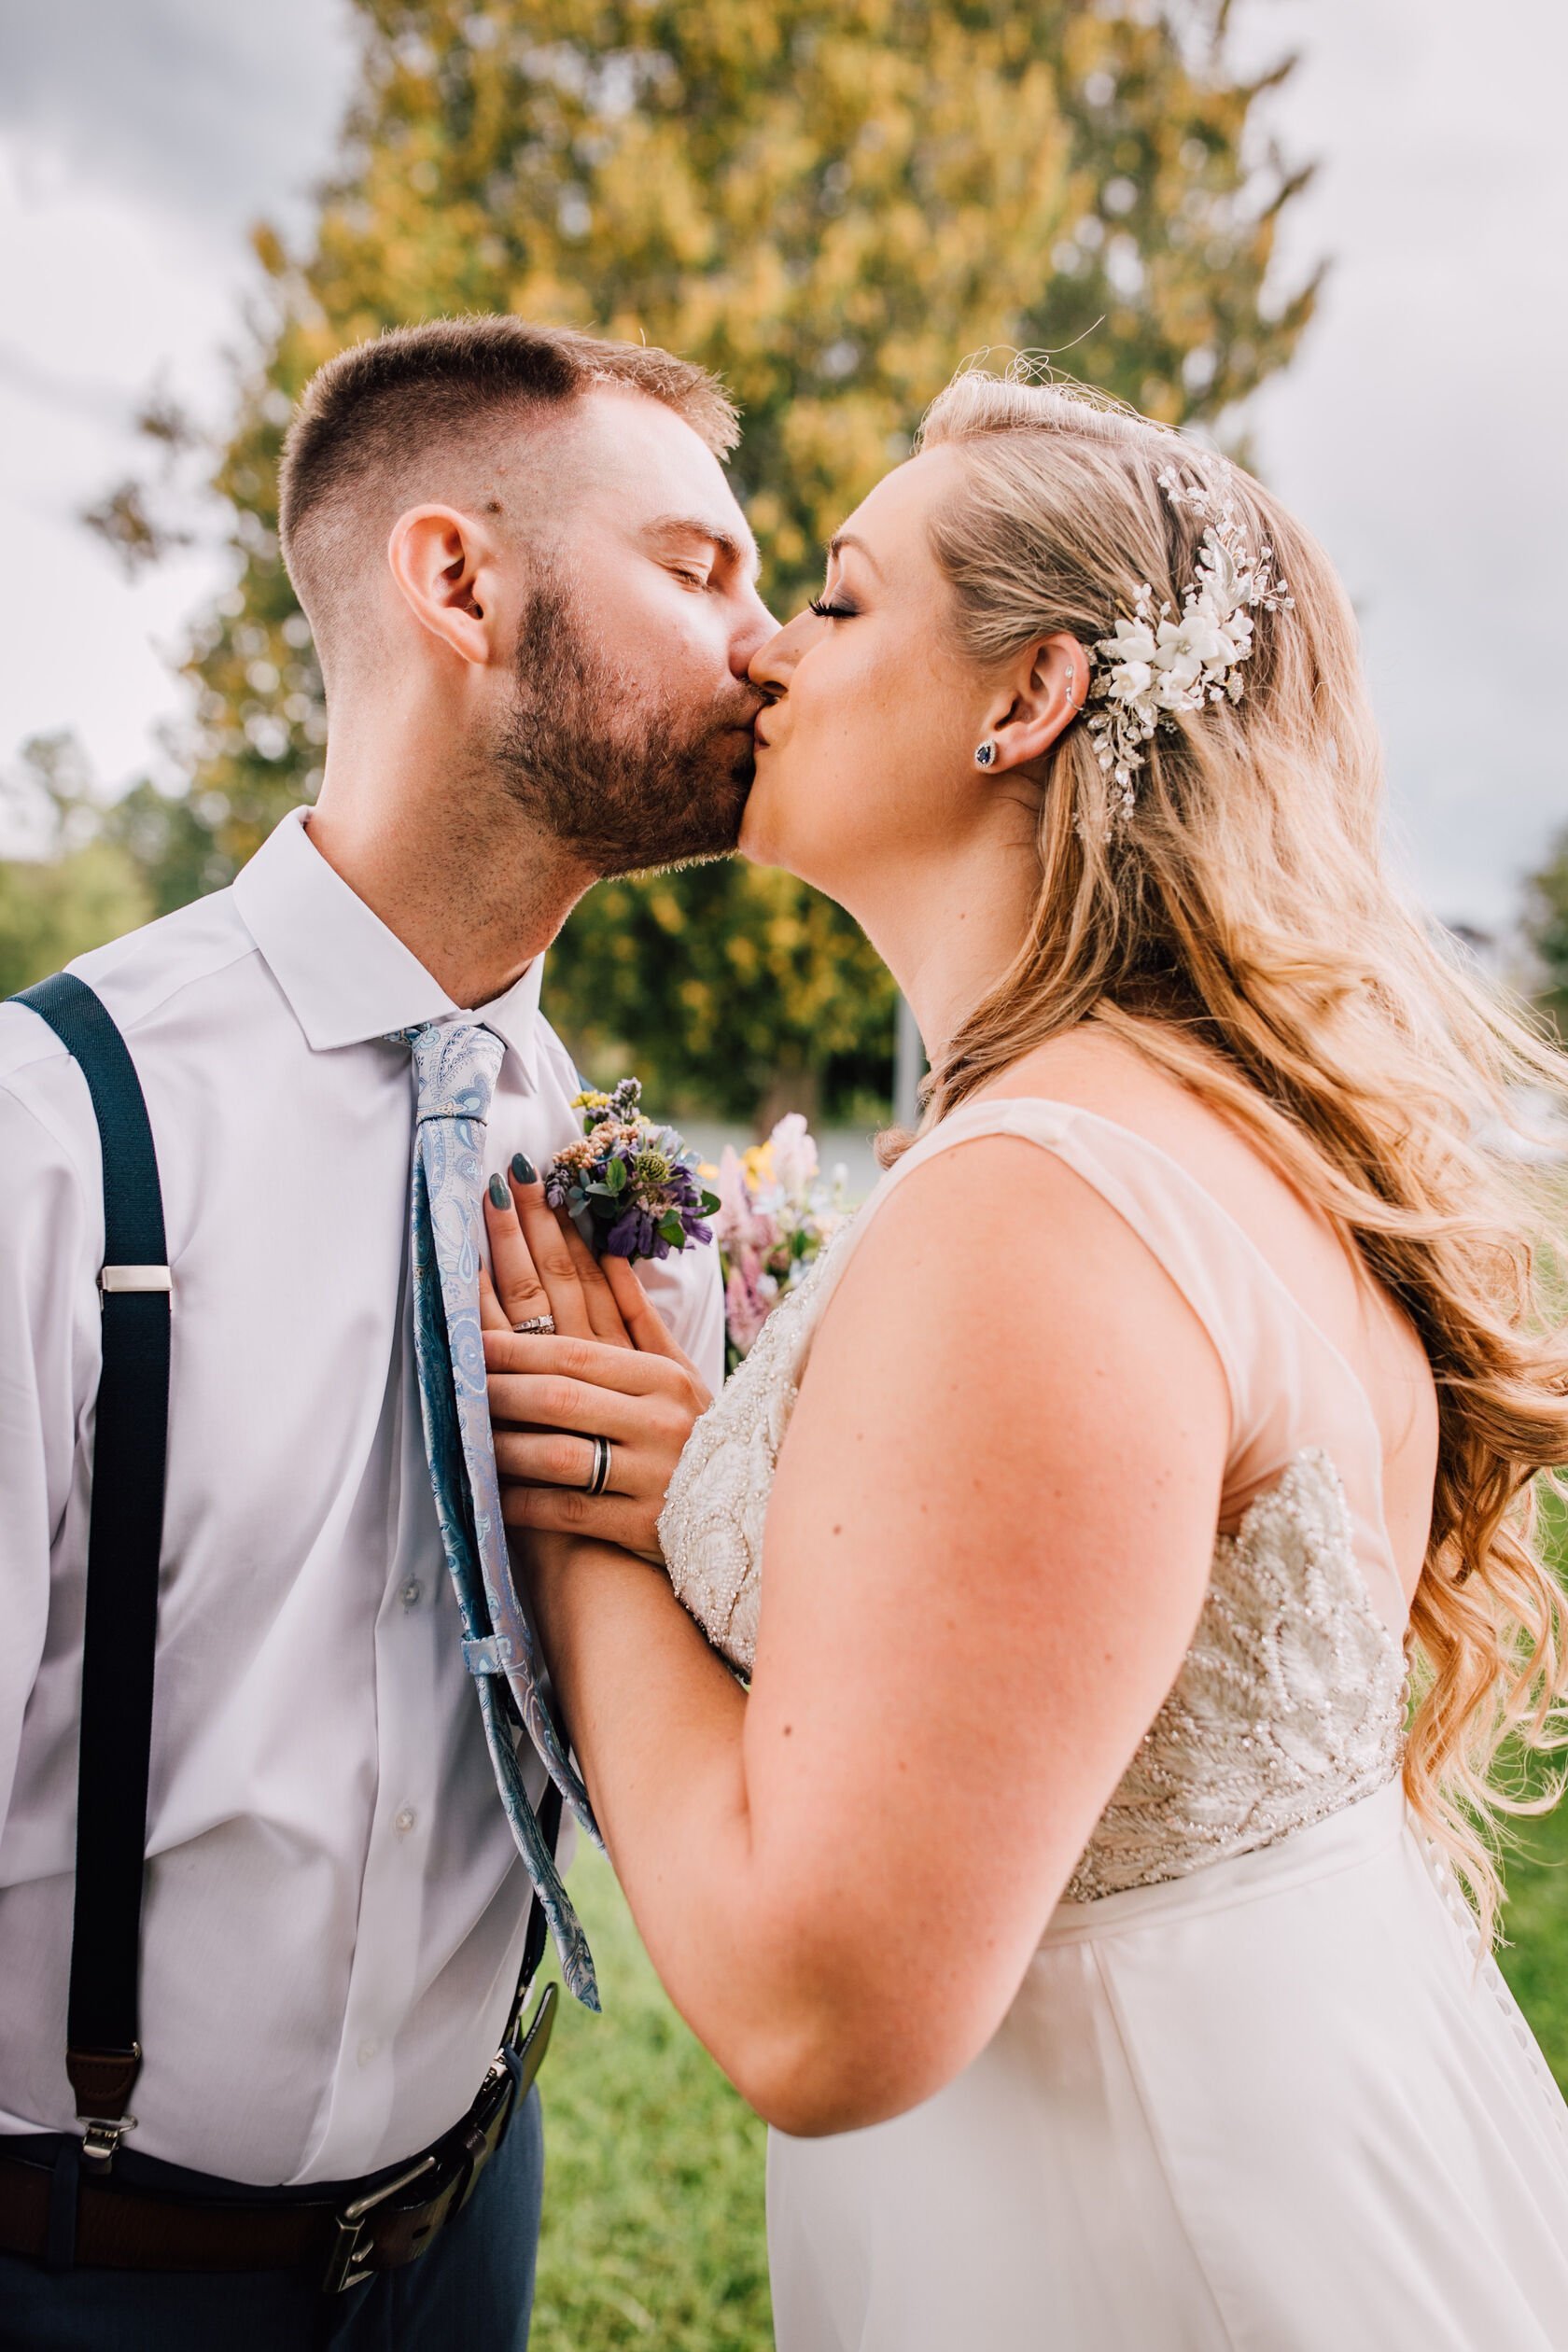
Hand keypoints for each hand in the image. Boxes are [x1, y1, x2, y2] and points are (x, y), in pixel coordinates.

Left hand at [480, 1156, 712, 1562]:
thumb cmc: (698, 1436)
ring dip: (501, 1445)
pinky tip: (491, 1497)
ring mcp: (651, 1476)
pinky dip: (523, 1503)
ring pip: (556, 1454)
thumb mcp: (681, 1375)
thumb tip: (606, 1254)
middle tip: (452, 1381)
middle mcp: (659, 1422)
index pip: (574, 1352)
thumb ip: (639, 1318)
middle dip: (497, 1387)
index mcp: (663, 1379)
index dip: (516, 1343)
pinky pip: (566, 1511)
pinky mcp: (641, 1526)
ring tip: (462, 1436)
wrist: (743, 1514)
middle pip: (558, 1396)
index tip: (470, 1337)